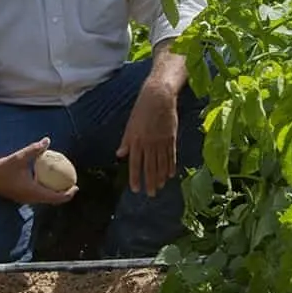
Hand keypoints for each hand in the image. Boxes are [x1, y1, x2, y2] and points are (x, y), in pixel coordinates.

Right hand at [0, 136, 77, 205]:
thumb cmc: (4, 166)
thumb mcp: (20, 157)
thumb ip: (35, 149)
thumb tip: (47, 140)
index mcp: (33, 192)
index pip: (55, 197)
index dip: (68, 194)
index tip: (76, 187)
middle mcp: (31, 199)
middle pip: (52, 201)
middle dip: (64, 195)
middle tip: (73, 185)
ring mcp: (26, 199)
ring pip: (45, 199)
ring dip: (55, 193)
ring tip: (64, 183)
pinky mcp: (22, 197)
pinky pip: (39, 195)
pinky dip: (46, 190)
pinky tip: (48, 179)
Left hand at [116, 81, 178, 196]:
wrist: (159, 97)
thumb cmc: (142, 110)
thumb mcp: (130, 125)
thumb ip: (126, 141)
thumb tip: (120, 155)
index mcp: (136, 141)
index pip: (135, 164)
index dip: (135, 177)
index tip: (136, 189)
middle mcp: (149, 144)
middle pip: (150, 167)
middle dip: (150, 182)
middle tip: (150, 194)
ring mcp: (161, 142)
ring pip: (161, 164)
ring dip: (160, 177)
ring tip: (160, 187)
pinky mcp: (171, 138)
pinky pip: (171, 156)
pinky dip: (171, 166)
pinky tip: (170, 175)